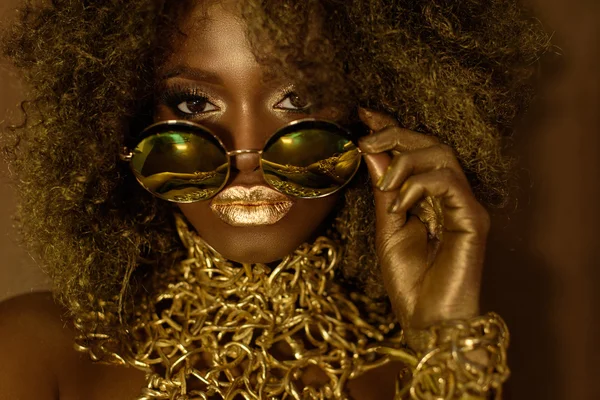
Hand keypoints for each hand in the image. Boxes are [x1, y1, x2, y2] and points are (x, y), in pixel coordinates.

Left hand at [357, 108, 490, 350]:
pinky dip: (419, 185)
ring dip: (405, 161)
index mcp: (429, 197)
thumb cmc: (409, 281)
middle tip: (365, 140)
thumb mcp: (386, 227)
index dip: (392, 128)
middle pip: (431, 143)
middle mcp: (450, 196)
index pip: (415, 151)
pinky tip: (401, 203)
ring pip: (442, 155)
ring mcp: (464, 205)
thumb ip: (384, 190)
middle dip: (395, 135)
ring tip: (385, 187)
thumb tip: (373, 151)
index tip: (364, 114)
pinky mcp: (473, 218)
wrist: (427, 320)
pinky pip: (448, 181)